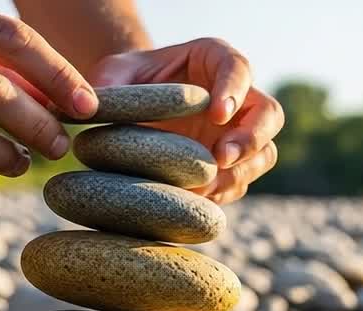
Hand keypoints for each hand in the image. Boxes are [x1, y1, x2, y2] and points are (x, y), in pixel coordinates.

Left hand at [90, 38, 283, 203]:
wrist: (130, 112)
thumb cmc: (124, 84)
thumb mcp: (114, 76)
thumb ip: (112, 87)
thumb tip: (94, 111)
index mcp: (214, 61)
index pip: (238, 68)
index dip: (234, 90)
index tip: (218, 112)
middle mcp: (237, 98)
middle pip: (268, 114)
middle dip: (251, 138)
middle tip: (221, 157)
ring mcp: (237, 135)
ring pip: (264, 154)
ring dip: (241, 172)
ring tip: (205, 186)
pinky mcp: (229, 167)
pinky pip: (239, 183)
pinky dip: (221, 193)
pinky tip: (195, 198)